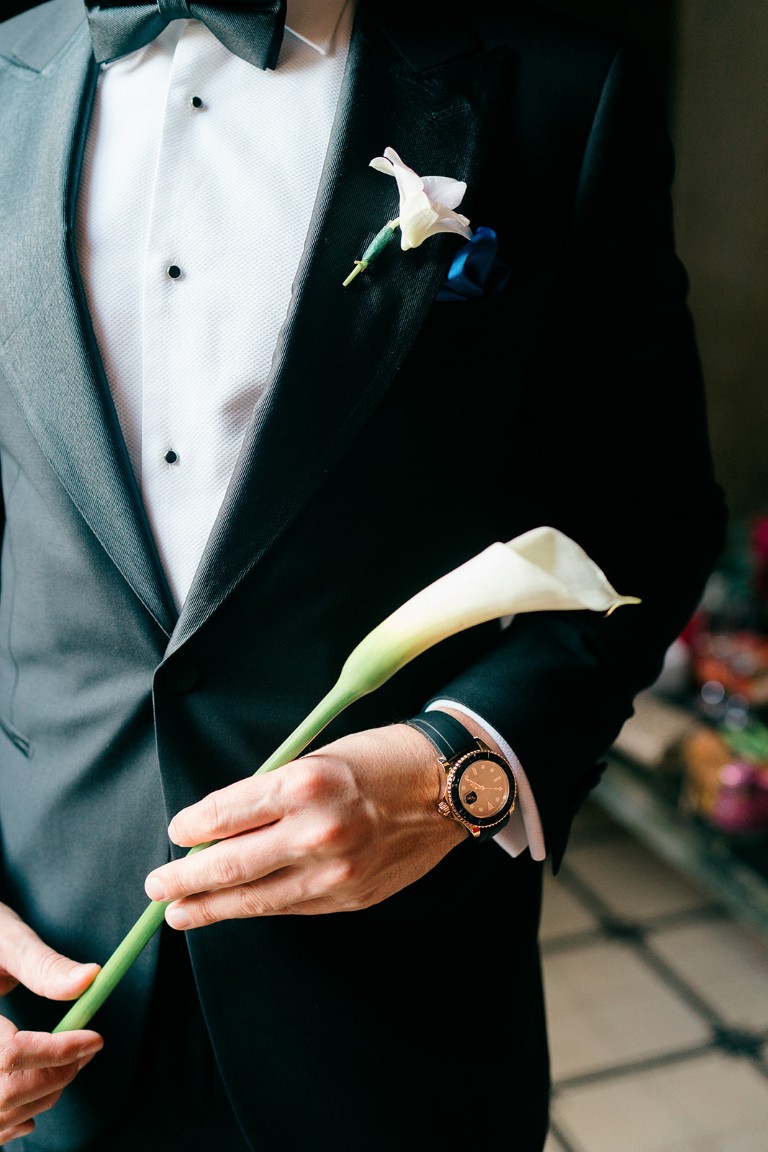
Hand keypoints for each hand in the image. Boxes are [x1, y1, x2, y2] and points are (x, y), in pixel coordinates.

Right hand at [0, 904, 102, 1144]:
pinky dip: (16, 1117)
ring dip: (42, 1097)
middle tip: (87, 1048)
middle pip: (6, 1093)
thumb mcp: (8, 941)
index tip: (96, 1038)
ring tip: (69, 1063)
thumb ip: (44, 965)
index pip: (10, 1055)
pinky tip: (36, 1091)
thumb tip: (91, 978)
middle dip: (56, 1076)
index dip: (59, 1051)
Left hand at [144, 722, 463, 927]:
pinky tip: (236, 908)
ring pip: (256, 897)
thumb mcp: (320, 757)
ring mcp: (335, 872)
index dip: (194, 826)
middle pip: (231, 864)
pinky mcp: (350, 897)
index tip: (178, 831)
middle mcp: (317, 831)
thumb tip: (223, 825)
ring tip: (179, 912)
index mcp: (305, 784)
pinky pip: (291, 905)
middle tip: (157, 885)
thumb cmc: (382, 759)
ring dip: (210, 907)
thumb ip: (273, 793)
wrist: (449, 788)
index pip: (227, 813)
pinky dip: (258, 906)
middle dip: (185, 878)